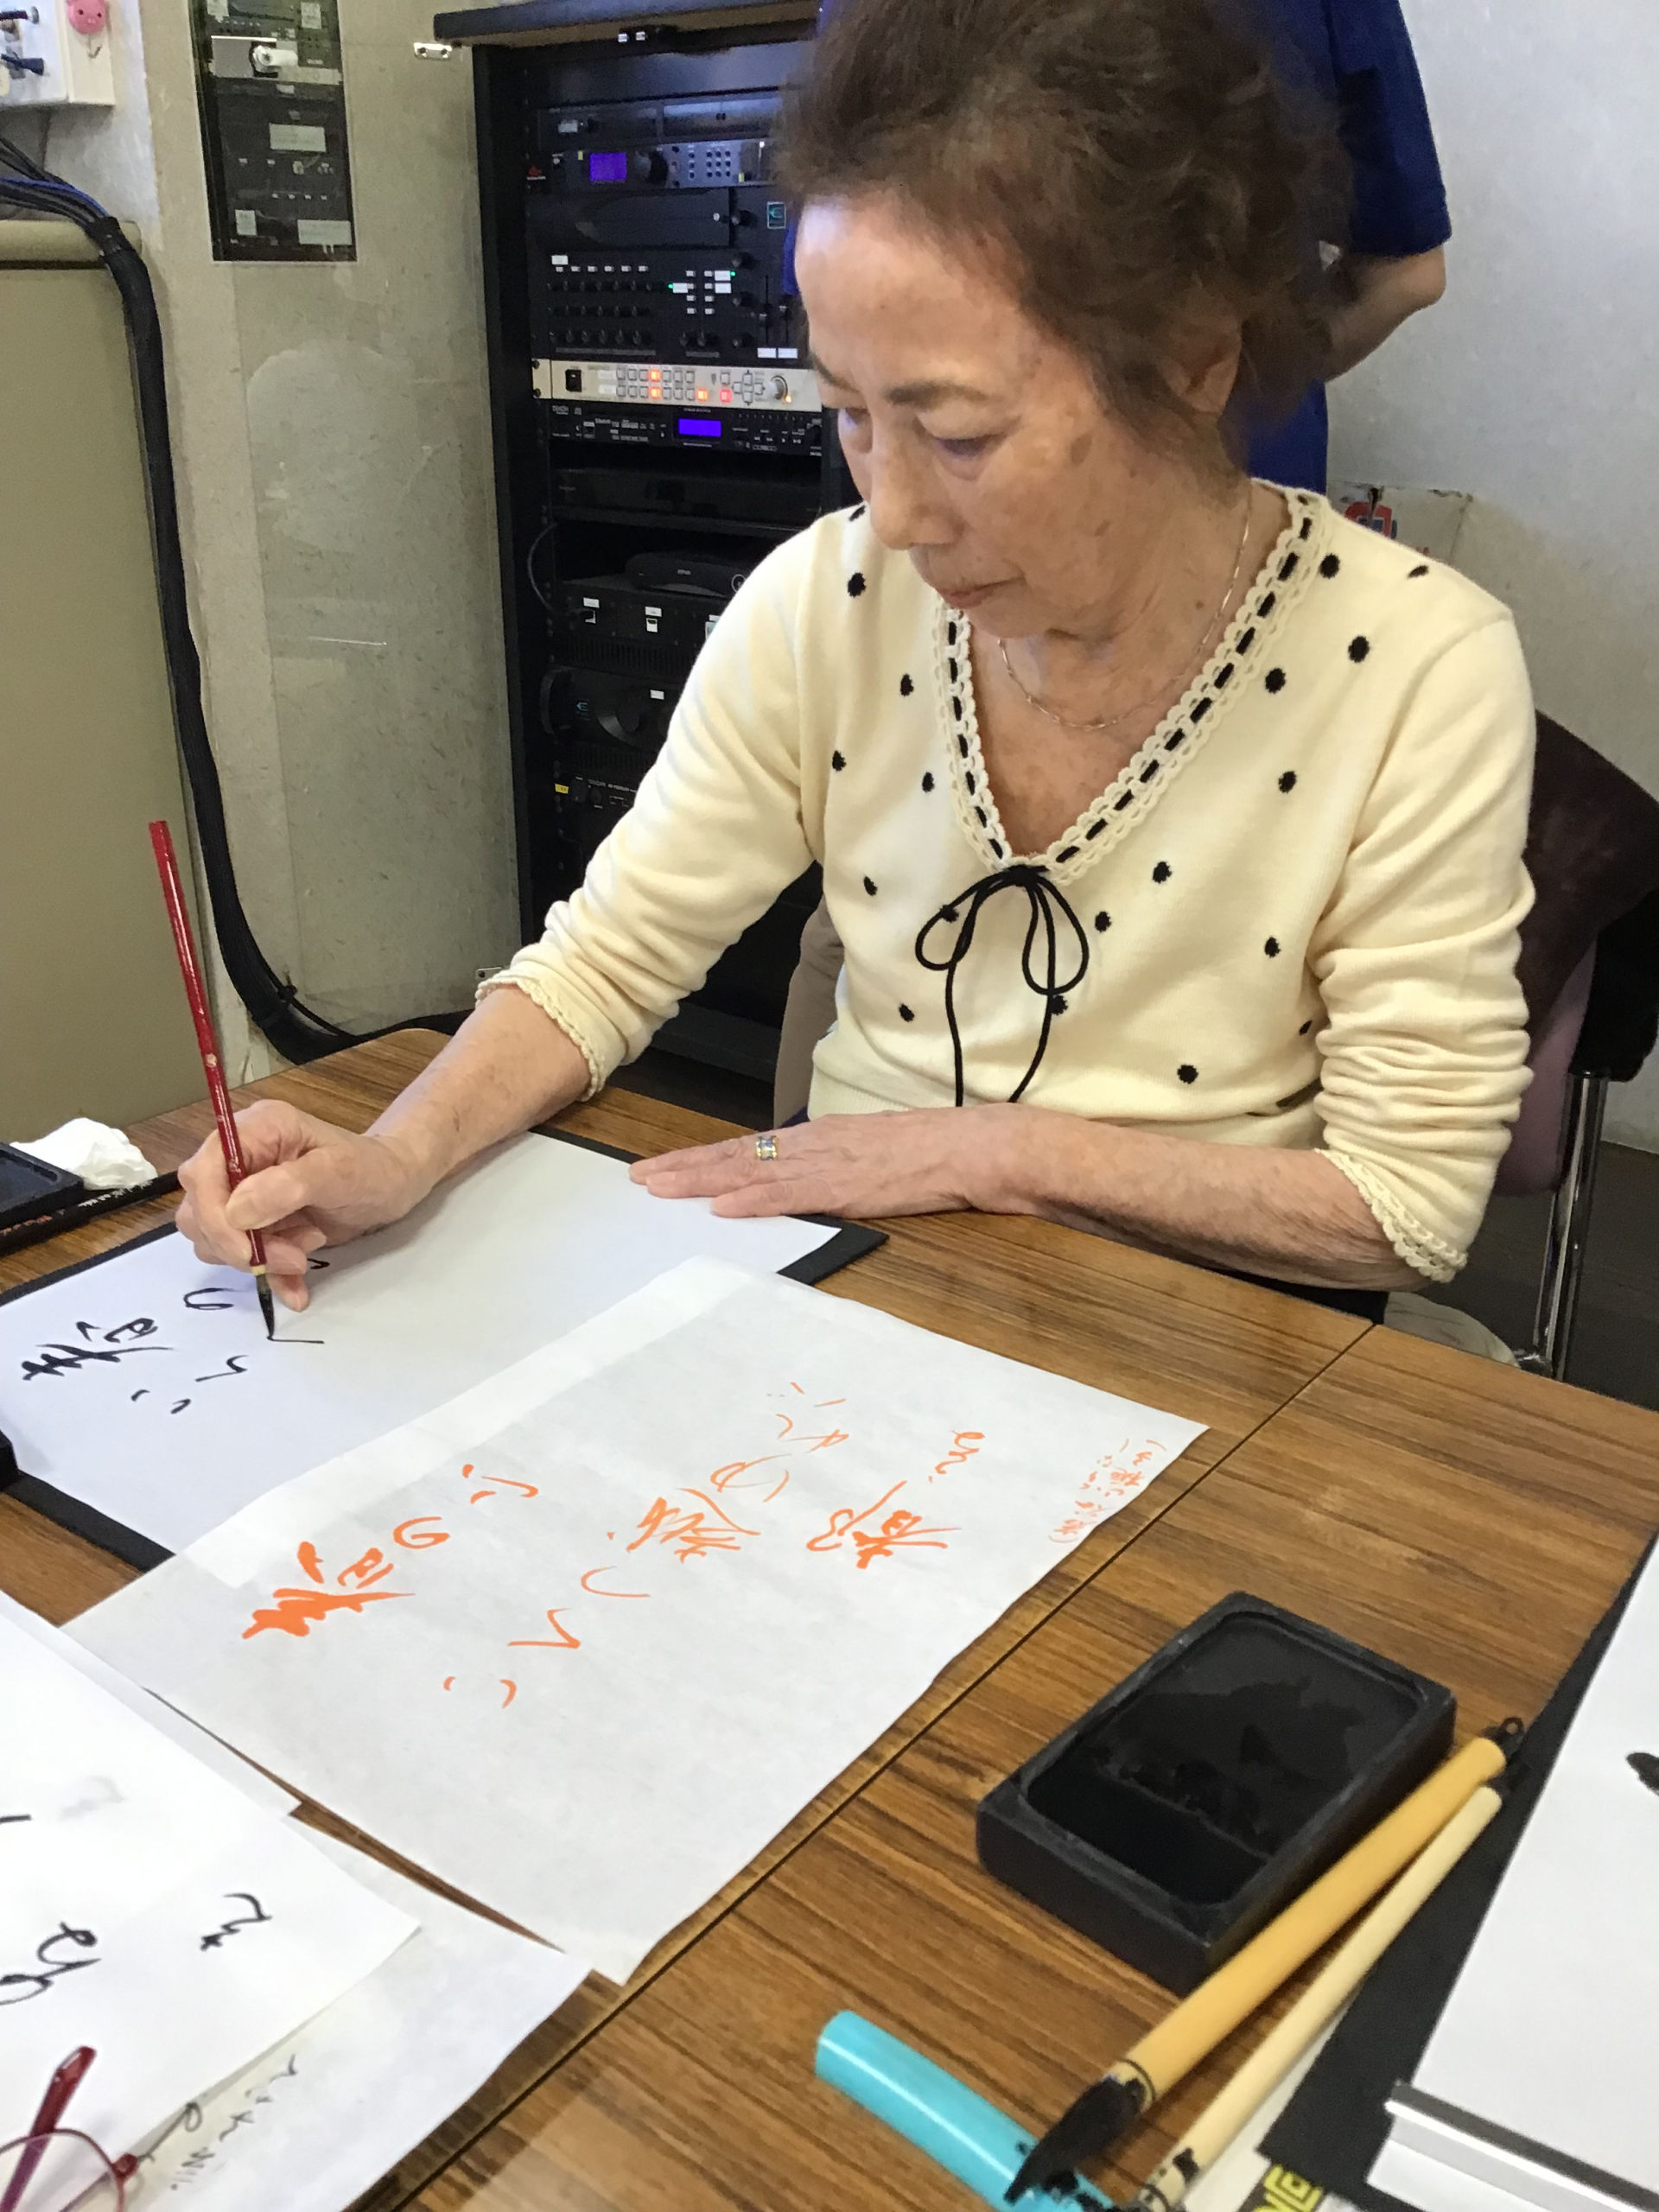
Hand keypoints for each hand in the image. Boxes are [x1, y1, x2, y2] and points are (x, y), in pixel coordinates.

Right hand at [175, 1100, 429, 1308]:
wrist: (393, 1185)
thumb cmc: (372, 1169)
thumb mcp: (339, 1172)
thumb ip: (288, 1187)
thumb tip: (237, 1211)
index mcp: (255, 1131)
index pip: (201, 1173)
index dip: (214, 1216)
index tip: (247, 1250)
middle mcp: (239, 1158)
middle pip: (200, 1210)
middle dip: (241, 1243)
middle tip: (296, 1254)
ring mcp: (244, 1191)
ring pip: (214, 1238)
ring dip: (259, 1257)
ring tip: (308, 1245)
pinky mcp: (254, 1222)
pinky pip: (240, 1257)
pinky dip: (268, 1276)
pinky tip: (299, 1288)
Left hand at [629, 1106, 1026, 1219]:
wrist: (979, 1147)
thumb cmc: (936, 1152)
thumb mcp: (875, 1153)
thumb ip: (836, 1165)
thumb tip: (804, 1182)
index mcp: (822, 1137)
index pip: (750, 1148)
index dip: (704, 1157)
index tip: (665, 1166)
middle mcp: (817, 1143)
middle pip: (737, 1154)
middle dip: (686, 1166)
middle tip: (639, 1178)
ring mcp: (830, 1163)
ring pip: (752, 1171)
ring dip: (702, 1181)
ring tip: (660, 1189)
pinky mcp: (848, 1186)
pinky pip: (791, 1195)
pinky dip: (753, 1200)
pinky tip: (720, 1207)